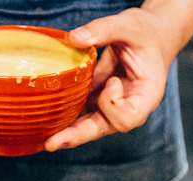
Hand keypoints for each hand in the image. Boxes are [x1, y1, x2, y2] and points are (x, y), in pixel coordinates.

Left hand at [43, 8, 172, 151]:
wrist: (148, 37)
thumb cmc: (145, 33)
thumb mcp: (130, 25)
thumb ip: (104, 29)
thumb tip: (74, 38)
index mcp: (146, 95)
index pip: (128, 116)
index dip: (113, 104)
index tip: (110, 82)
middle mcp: (129, 108)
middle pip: (102, 128)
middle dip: (77, 135)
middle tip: (52, 143)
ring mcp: (111, 108)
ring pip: (88, 126)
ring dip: (66, 132)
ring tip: (43, 140)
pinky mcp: (96, 102)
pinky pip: (80, 113)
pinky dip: (64, 117)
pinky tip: (45, 121)